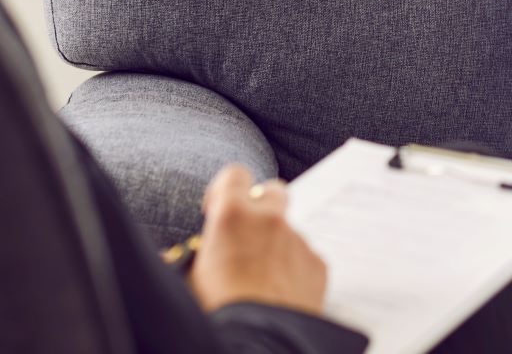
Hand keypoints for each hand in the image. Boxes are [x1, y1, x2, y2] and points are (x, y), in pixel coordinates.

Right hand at [189, 165, 328, 315]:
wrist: (257, 346)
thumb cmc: (217, 314)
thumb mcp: (193, 275)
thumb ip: (205, 247)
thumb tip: (206, 246)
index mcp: (233, 215)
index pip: (234, 174)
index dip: (225, 190)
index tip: (217, 209)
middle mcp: (270, 220)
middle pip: (273, 190)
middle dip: (261, 206)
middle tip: (246, 234)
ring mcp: (298, 241)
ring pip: (288, 231)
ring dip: (275, 245)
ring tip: (259, 282)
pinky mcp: (318, 265)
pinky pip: (304, 257)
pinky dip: (293, 269)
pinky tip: (279, 295)